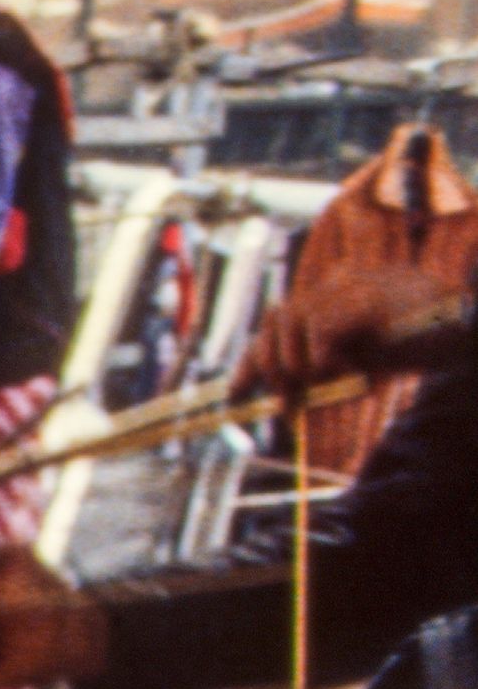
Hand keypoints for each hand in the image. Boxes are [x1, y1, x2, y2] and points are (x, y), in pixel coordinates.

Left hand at [239, 258, 477, 404]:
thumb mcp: (364, 362)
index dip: (252, 361)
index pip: (278, 324)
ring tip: (323, 384)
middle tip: (288, 403)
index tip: (234, 396)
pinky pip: (321, 329)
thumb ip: (326, 372)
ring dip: (296, 364)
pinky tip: (345, 370)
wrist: (467, 329)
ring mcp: (354, 285)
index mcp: (336, 297)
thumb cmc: (422, 344)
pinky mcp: (368, 296)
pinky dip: (322, 357)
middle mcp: (339, 285)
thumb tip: (288, 399)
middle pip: (276, 321)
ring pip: (292, 322)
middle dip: (271, 367)